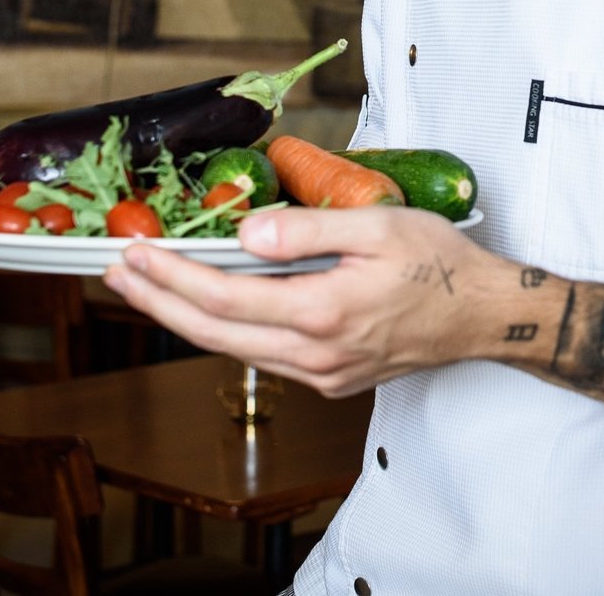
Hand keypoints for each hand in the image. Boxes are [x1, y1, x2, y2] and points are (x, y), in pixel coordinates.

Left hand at [102, 206, 510, 396]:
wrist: (487, 317)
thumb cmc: (443, 266)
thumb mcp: (379, 226)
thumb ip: (309, 230)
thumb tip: (246, 234)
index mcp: (323, 313)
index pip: (224, 296)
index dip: (171, 276)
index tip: (135, 254)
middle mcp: (316, 353)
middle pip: (214, 332)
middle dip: (157, 302)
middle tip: (117, 274)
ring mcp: (322, 372)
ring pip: (234, 348)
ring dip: (185, 317)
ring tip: (148, 287)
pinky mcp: (331, 377)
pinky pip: (263, 355)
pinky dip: (226, 330)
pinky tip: (210, 307)